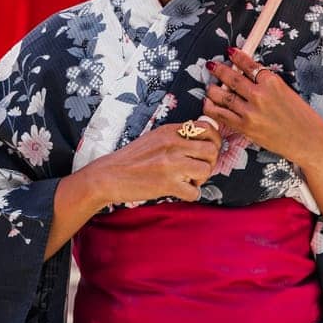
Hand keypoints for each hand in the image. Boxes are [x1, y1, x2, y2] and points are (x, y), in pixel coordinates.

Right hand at [92, 119, 222, 205]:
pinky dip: (191, 194)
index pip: (207, 127)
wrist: (109, 175)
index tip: (206, 150)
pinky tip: (180, 191)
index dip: (213, 140)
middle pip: (212, 149)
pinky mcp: (167, 184)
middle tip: (197, 170)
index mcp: (170, 130)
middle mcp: (173, 144)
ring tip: (188, 181)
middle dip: (209, 162)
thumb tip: (204, 136)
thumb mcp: (155, 137)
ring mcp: (171, 164)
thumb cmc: (132, 158)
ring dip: (201, 179)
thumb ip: (177, 136)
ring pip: (207, 169)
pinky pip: (195, 192)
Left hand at [205, 47, 322, 167]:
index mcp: (272, 82)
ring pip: (223, 96)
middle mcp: (259, 94)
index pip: (248, 64)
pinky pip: (222, 115)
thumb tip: (248, 76)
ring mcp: (251, 111)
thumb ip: (267, 84)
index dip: (237, 56)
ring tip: (209, 86)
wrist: (308, 140)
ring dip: (212, 89)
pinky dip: (211, 108)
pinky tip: (207, 103)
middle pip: (232, 78)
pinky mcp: (245, 127)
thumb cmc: (301, 117)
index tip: (230, 51)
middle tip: (211, 65)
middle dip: (219, 69)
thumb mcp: (286, 92)